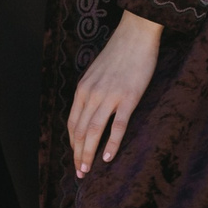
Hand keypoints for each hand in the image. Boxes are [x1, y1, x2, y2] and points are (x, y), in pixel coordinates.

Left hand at [67, 11, 160, 174]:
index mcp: (83, 88)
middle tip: (79, 173)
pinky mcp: (128, 97)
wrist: (135, 34)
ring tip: (87, 170)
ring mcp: (109, 96)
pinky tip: (108, 157)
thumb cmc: (118, 54)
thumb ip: (91, 92)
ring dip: (89, 153)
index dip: (72, 143)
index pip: (73, 122)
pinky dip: (111, 143)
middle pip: (80, 131)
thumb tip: (90, 112)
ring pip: (94, 131)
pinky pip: (117, 125)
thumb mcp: (96, 73)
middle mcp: (92, 93)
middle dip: (78, 154)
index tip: (75, 158)